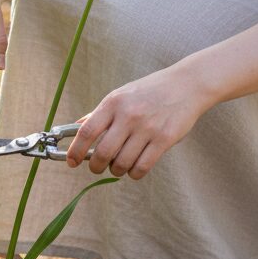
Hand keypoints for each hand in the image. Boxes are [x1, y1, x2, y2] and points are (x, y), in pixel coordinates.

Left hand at [65, 67, 215, 179]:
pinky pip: (142, 167)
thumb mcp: (121, 95)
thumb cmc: (150, 91)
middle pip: (103, 152)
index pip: (87, 131)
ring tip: (118, 166)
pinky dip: (134, 173)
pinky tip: (133, 169)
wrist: (186, 85)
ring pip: (122, 163)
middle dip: (95, 166)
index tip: (71, 162)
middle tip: (96, 167)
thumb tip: (77, 127)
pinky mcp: (164, 140)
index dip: (76, 150)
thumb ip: (100, 112)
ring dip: (116, 170)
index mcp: (113, 102)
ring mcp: (147, 128)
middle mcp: (128, 115)